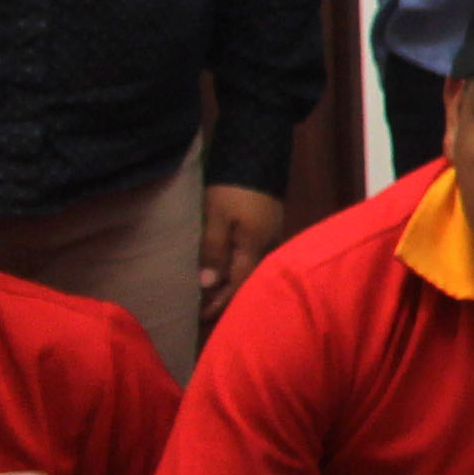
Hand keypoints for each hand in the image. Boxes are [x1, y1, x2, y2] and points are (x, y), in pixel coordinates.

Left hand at [200, 184, 288, 308]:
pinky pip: (254, 256)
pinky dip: (239, 268)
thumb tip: (208, 284)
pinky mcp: (267, 226)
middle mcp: (267, 245)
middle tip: (206, 312)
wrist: (256, 157)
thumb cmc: (232, 189)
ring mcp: (270, 235)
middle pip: (249, 279)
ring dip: (235, 283)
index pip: (239, 282)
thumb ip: (214, 250)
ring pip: (252, 268)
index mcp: (255, 246)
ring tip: (215, 295)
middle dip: (228, 297)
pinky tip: (230, 271)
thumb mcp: (216, 217)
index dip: (221, 301)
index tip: (202, 317)